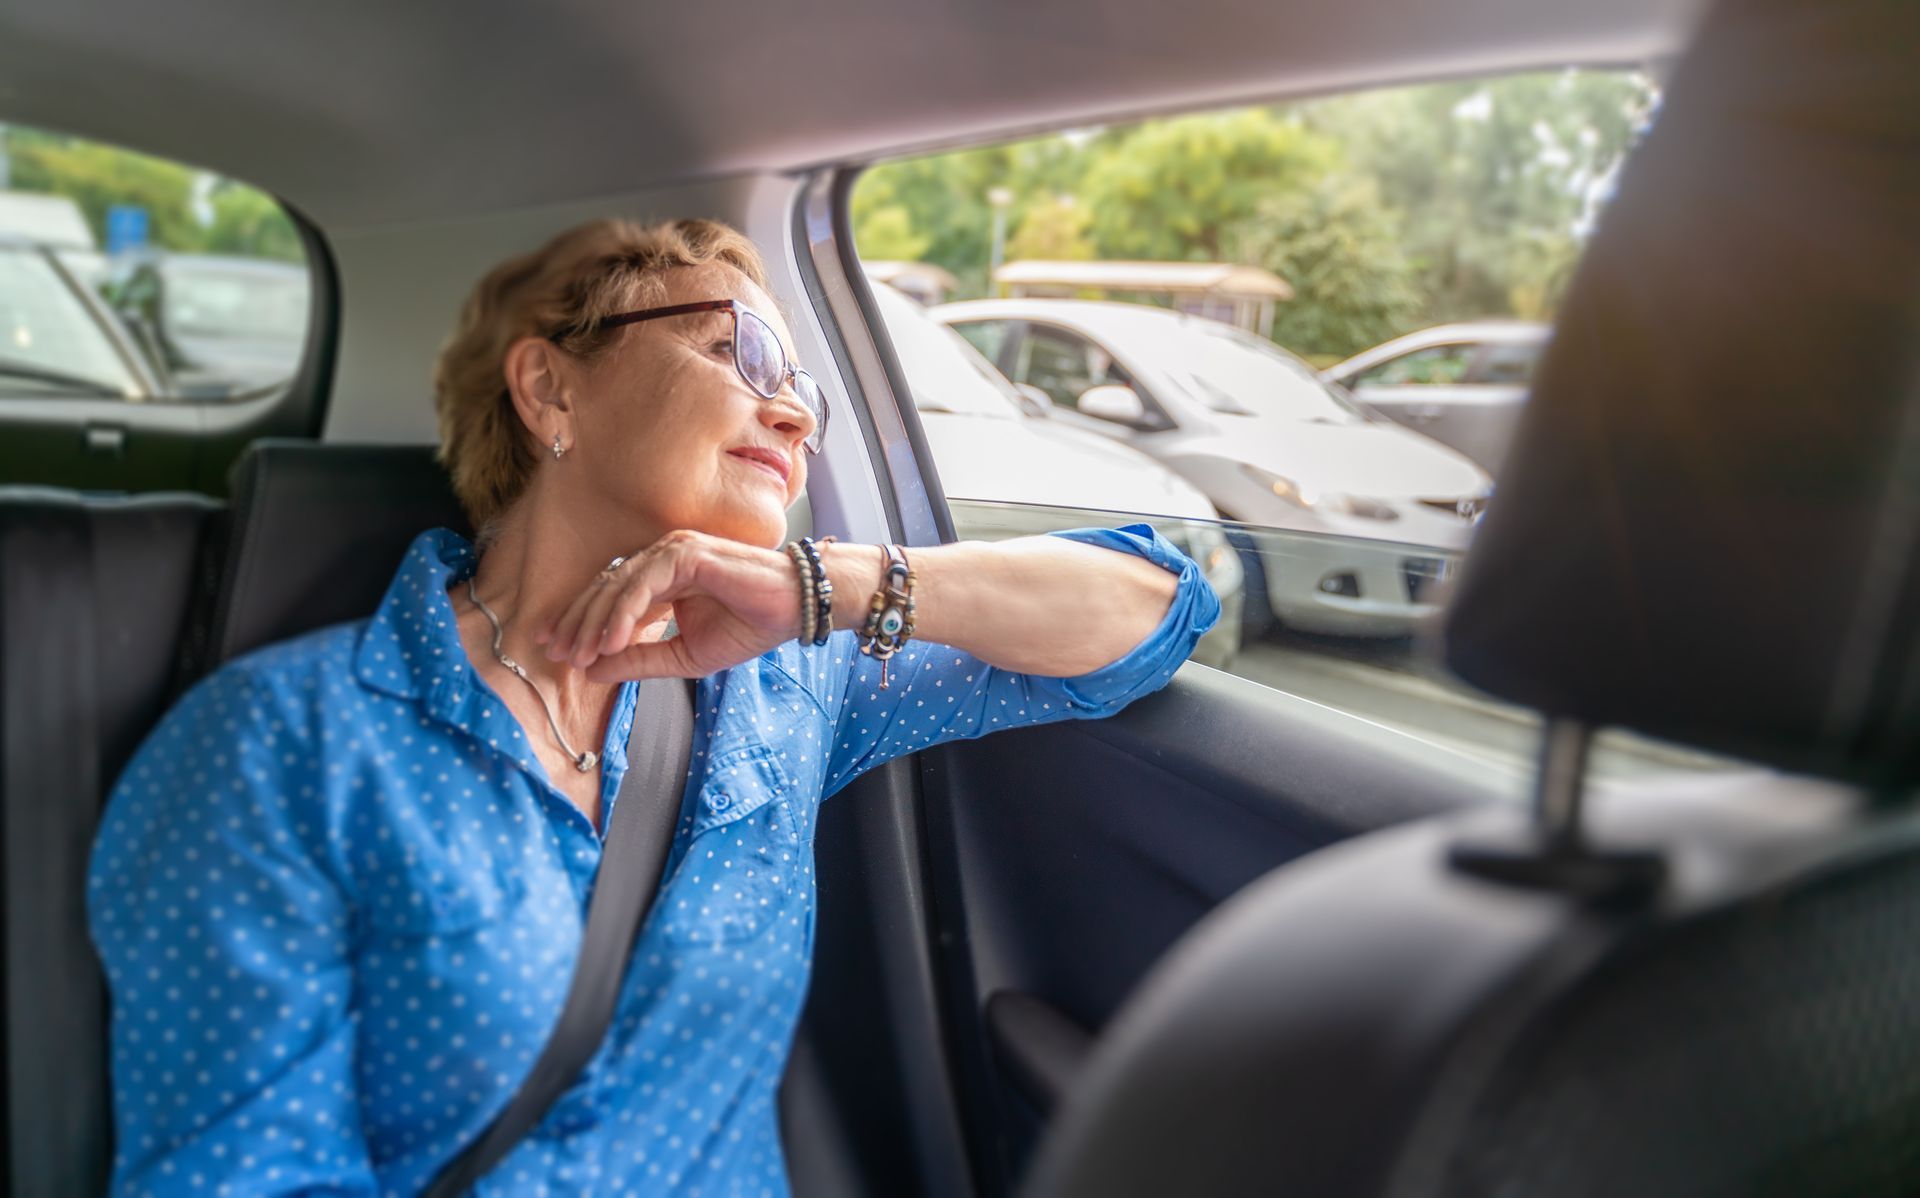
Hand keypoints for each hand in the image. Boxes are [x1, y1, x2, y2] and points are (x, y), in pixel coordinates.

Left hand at [533, 529, 801, 680]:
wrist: (795, 610)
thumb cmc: (749, 626)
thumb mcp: (685, 655)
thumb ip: (640, 660)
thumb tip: (591, 669)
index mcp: (662, 578)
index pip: (610, 598)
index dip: (582, 624)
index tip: (559, 652)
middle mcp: (662, 557)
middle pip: (606, 588)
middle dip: (579, 622)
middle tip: (558, 652)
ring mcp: (674, 550)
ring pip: (620, 583)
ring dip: (598, 620)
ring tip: (583, 653)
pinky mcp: (688, 553)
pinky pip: (645, 582)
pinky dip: (626, 611)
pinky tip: (614, 639)